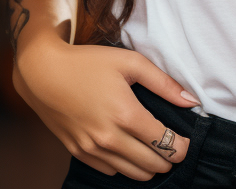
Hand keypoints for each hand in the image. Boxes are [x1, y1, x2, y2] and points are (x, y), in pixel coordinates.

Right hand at [14, 38, 199, 178]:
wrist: (44, 74)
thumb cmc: (89, 63)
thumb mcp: (130, 62)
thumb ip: (164, 83)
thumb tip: (191, 101)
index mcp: (125, 114)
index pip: (164, 144)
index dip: (182, 147)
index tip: (187, 141)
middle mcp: (109, 138)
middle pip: (152, 165)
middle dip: (169, 158)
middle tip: (174, 145)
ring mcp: (92, 149)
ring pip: (133, 174)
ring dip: (150, 165)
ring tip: (155, 149)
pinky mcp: (79, 154)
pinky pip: (111, 171)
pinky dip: (126, 165)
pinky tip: (129, 149)